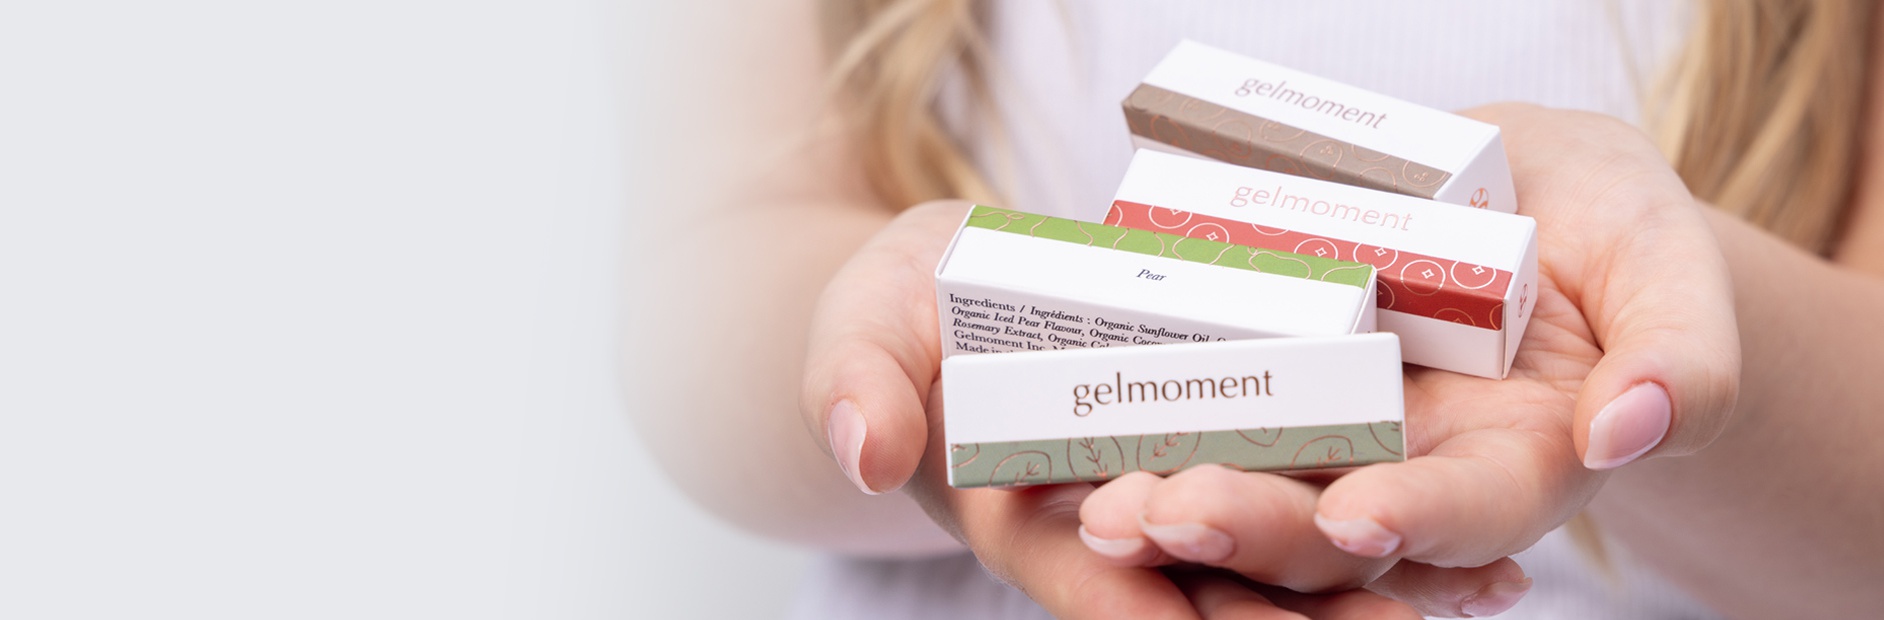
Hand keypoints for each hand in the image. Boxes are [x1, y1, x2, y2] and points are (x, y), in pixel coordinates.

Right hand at [800, 200, 1419, 617]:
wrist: (961, 297)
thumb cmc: (910, 317)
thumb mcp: (863, 327)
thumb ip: (855, 383)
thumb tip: (860, 449)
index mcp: (1033, 524)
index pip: (1103, 587)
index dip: (1159, 606)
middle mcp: (1122, 539)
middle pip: (1218, 598)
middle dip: (1303, 615)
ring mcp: (1188, 507)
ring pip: (1288, 574)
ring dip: (1376, 591)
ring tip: (1481, 589)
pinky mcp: (1239, 466)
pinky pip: (1323, 513)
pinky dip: (1398, 541)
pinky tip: (1490, 556)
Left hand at [1079, 103, 1741, 615]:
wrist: (1522, 186)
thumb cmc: (1609, 228)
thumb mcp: (1669, 267)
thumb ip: (1681, 355)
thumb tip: (1635, 428)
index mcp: (1516, 461)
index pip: (1471, 510)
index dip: (1420, 521)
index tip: (1357, 516)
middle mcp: (1408, 467)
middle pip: (1329, 525)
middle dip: (1247, 527)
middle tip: (1151, 517)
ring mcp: (1327, 432)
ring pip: (1249, 488)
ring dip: (1170, 504)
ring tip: (1092, 504)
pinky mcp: (1262, 381)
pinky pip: (1200, 417)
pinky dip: (1141, 428)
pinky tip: (1066, 434)